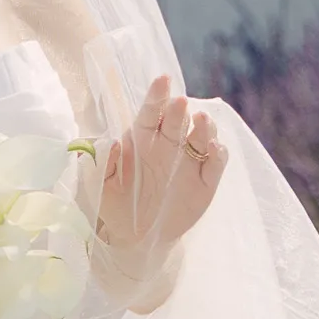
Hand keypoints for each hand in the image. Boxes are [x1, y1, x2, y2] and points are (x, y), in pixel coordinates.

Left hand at [93, 75, 225, 290]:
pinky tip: (212, 149)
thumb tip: (113, 142)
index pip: (151, 112)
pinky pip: (216, 162)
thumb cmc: (116, 206)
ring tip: (201, 122)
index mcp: (143, 139)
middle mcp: (169, 144)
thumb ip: (103, 164)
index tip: (162, 80)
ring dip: (204, 126)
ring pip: (202, 134)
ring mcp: (190, 160)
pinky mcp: (206, 179)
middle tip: (180, 103)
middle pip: (178, 119)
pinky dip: (217, 153)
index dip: (157, 95)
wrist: (137, 238)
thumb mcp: (101, 187)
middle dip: (180, 109)